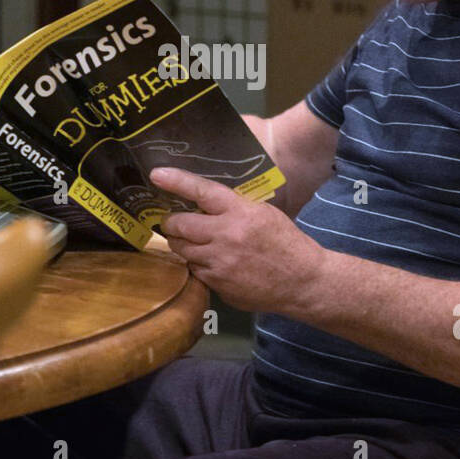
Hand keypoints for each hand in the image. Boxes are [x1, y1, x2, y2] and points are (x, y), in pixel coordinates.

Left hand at [150, 166, 324, 313]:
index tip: (157, 174)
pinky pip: (194, 271)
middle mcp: (225, 235)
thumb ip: (233, 206)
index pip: (201, 191)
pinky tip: (214, 263)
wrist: (302, 280)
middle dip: (172, 223)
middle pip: (179, 225)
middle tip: (173, 222)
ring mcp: (219, 263)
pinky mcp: (217, 284)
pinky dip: (198, 265)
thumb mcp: (262, 213)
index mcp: (240, 211)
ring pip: (182, 250)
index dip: (176, 181)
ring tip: (196, 242)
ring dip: (184, 244)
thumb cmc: (284, 241)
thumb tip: (201, 201)